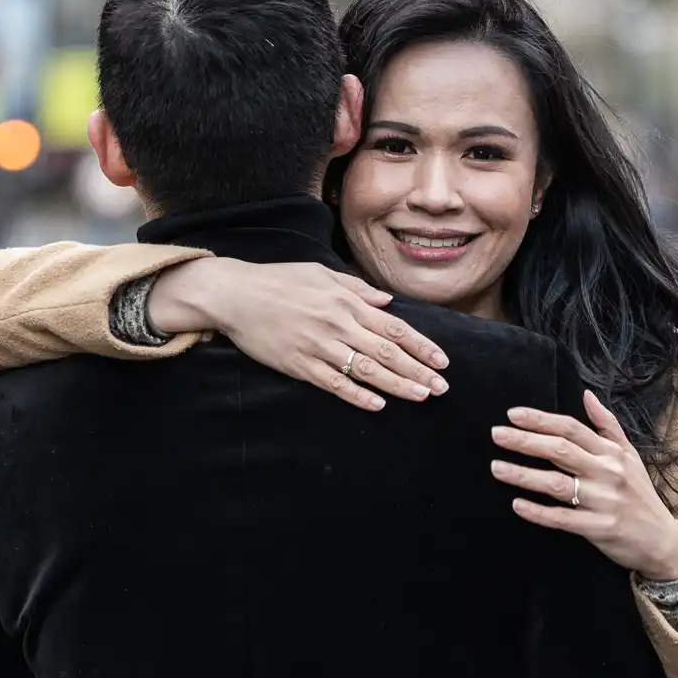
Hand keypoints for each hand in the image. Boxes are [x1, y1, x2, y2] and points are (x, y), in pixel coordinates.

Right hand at [150, 258, 449, 411]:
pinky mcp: (298, 364)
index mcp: (346, 302)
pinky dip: (356, 394)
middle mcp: (337, 324)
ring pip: (365, 370)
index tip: (442, 361)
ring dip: (397, 385)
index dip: (421, 346)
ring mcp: (318, 346)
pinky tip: (377, 404)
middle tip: (442, 388)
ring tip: (421, 397)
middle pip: (386, 352)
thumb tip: (388, 302)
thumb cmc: (278, 280)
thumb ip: (357, 288)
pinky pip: (333, 383)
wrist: (235, 294)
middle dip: (418, 370)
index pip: (393, 328)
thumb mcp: (321, 273)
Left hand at [490, 391, 677, 581]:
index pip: (571, 429)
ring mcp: (603, 501)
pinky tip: (517, 505)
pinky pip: (562, 519)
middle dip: (525, 441)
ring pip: (557, 484)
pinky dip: (538, 512)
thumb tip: (587, 396)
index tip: (513, 415)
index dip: (541, 420)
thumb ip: (607, 425)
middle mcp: (607, 473)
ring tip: (497, 468)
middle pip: (560, 451)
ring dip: (524, 475)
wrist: (661, 540)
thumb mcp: (629, 455)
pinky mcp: (598, 528)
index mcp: (611, 453)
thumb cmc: (640, 495)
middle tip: (497, 435)